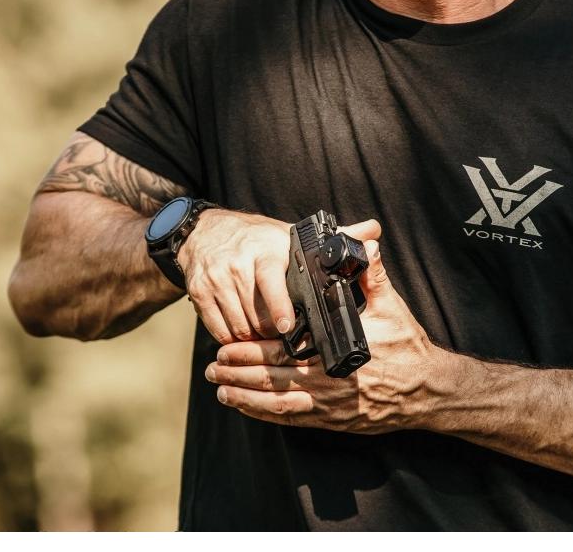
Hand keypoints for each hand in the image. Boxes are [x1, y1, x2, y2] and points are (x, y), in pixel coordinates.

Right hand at [176, 210, 382, 346]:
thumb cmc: (258, 239)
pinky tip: (244, 334)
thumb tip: (374, 231)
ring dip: (254, 338)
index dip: (280, 308)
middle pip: (257, 314)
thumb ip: (338, 236)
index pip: (272, 282)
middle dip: (273, 332)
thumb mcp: (293, 235)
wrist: (206, 231)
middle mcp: (238, 263)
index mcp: (266, 249)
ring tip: (268, 338)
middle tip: (287, 341)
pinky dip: (232, 338)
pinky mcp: (198, 292)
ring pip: (238, 325)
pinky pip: (218, 329)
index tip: (288, 328)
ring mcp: (216, 279)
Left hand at [205, 231, 450, 433]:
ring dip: (247, 399)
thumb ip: (373, 276)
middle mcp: (328, 384)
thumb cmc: (408, 348)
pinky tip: (249, 409)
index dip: (252, 352)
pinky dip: (266, 416)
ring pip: (278, 406)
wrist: (428, 391)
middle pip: (273, 381)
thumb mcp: (392, 307)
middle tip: (212, 368)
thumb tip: (367, 245)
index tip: (227, 346)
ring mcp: (329, 407)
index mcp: (336, 353)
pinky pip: (292, 420)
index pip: (284, 354)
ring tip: (221, 390)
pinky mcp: (332, 421)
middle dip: (240, 375)